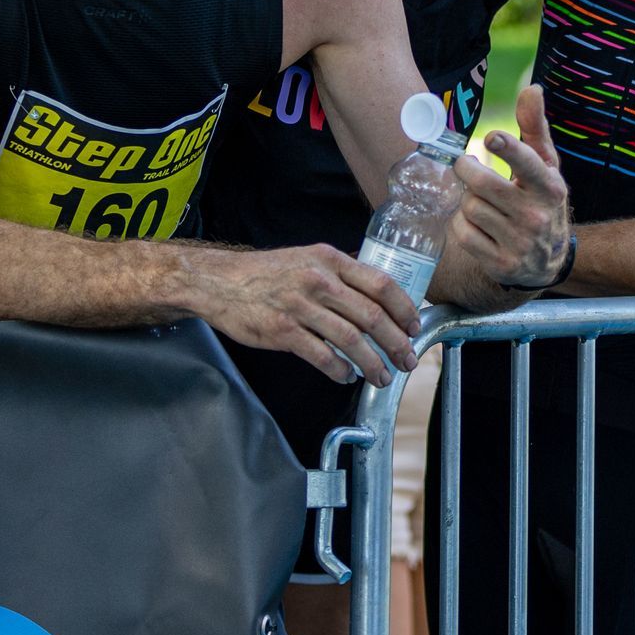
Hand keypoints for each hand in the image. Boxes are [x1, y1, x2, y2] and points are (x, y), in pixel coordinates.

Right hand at [202, 244, 420, 385]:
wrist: (221, 282)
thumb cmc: (267, 272)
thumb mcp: (308, 258)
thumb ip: (340, 272)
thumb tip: (376, 289)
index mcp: (330, 260)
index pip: (380, 283)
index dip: (403, 308)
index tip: (414, 327)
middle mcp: (319, 280)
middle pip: (371, 315)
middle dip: (396, 342)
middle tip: (407, 360)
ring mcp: (300, 306)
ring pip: (350, 339)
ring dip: (372, 362)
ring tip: (381, 376)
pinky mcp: (282, 331)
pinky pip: (321, 355)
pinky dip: (339, 370)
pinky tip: (346, 376)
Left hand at [450, 86, 571, 287]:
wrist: (545, 261)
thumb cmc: (541, 200)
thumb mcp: (545, 166)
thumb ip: (534, 127)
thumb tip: (532, 89)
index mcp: (550, 188)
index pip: (528, 163)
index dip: (508, 148)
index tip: (491, 138)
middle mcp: (537, 216)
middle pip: (482, 184)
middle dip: (466, 169)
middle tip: (466, 165)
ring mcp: (519, 242)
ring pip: (469, 207)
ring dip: (467, 201)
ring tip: (480, 202)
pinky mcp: (501, 263)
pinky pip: (462, 233)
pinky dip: (462, 226)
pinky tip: (477, 224)